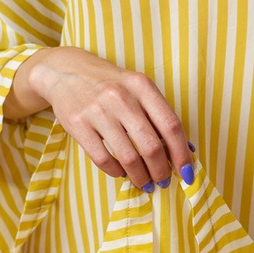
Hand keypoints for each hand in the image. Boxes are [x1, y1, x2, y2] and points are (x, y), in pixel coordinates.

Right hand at [10, 46, 192, 191]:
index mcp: (142, 87)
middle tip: (162, 180)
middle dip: (161, 171)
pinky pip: (102, 159)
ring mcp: (97, 111)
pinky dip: (115, 171)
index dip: (182, 153)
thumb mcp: (137, 89)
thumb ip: (158, 115)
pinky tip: (120, 172)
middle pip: (151, 146)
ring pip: (128, 157)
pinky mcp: (78, 125)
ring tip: (144, 182)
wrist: (66, 71)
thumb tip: (185, 149)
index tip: (187, 172)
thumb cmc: (110, 84)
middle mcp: (121, 97)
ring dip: (140, 176)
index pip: (171, 125)